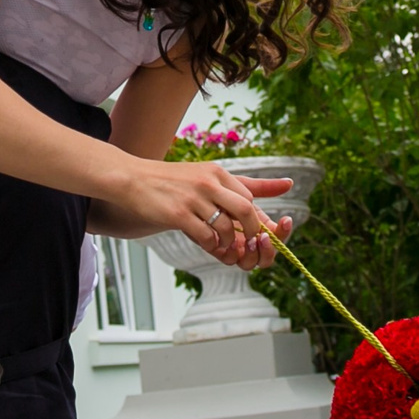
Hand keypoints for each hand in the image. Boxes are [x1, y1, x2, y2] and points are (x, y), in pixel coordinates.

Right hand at [117, 162, 287, 258]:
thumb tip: (288, 184)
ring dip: (228, 242)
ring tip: (220, 244)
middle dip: (251, 232)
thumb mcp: (205, 175)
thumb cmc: (169, 181)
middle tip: (245, 242)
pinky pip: (205, 236)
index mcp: (217, 172)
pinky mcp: (178, 214)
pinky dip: (210, 245)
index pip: (250, 197)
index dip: (256, 218)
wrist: (131, 179)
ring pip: (227, 227)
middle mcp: (209, 182)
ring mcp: (193, 198)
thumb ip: (242, 183)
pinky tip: (204, 243)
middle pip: (246, 210)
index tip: (254, 231)